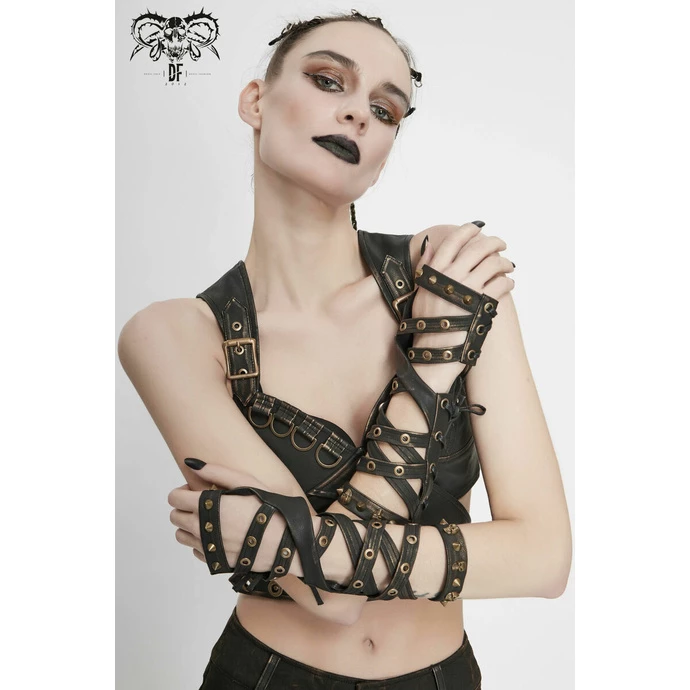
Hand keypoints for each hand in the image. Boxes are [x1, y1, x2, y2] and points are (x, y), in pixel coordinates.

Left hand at [167, 462, 272, 568]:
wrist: (284, 542)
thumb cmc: (268, 509)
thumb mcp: (245, 482)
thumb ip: (216, 472)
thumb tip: (191, 463)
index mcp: (206, 506)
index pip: (174, 498)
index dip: (182, 492)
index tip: (195, 491)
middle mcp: (201, 528)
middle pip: (174, 517)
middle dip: (183, 508)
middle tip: (203, 505)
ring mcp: (207, 547)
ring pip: (181, 536)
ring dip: (189, 526)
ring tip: (209, 520)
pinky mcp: (214, 561)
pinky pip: (195, 551)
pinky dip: (201, 542)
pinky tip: (218, 535)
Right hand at [411, 222, 514, 347]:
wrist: (435, 349)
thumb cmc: (426, 321)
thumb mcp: (420, 290)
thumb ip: (426, 266)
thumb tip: (429, 244)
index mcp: (435, 271)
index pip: (454, 241)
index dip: (468, 230)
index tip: (478, 228)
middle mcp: (451, 275)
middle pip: (478, 248)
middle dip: (494, 243)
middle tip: (501, 244)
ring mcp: (467, 288)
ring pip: (493, 263)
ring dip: (504, 262)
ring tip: (508, 267)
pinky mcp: (482, 302)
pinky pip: (501, 283)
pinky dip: (508, 281)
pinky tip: (508, 284)